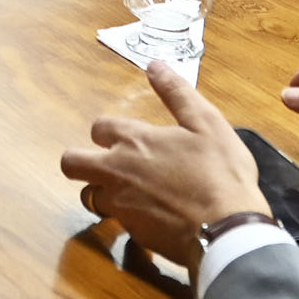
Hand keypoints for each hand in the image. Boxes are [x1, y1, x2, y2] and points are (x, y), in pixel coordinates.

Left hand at [59, 60, 265, 267]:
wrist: (227, 231)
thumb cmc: (220, 173)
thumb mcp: (206, 122)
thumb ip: (176, 92)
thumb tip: (153, 65)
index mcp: (134, 141)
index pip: (98, 127)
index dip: (109, 131)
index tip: (126, 136)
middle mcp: (117, 171)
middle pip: (72, 163)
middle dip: (81, 161)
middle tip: (106, 164)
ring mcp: (120, 205)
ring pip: (89, 196)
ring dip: (101, 191)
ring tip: (128, 191)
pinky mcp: (132, 233)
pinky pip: (116, 221)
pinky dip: (126, 217)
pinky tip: (151, 216)